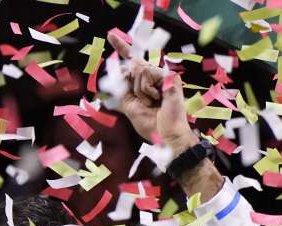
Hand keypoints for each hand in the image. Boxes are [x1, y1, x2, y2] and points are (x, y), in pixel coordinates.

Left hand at [106, 33, 197, 154]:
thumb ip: (124, 86)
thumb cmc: (149, 123)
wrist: (164, 134)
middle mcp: (154, 76)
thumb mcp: (129, 104)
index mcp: (144, 83)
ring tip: (152, 102)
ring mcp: (164, 75)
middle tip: (146, 102)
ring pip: (139, 70)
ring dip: (140, 90)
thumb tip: (124, 68)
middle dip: (133, 86)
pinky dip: (147, 89)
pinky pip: (147, 74)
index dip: (121, 48)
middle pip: (133, 65)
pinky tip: (158, 98)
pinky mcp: (171, 76)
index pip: (132, 62)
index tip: (110, 36)